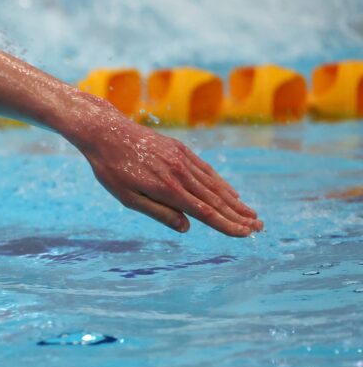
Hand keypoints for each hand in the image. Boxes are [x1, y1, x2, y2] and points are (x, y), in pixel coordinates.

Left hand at [80, 120, 262, 236]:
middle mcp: (180, 173)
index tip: (244, 234)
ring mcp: (182, 159)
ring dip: (235, 201)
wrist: (107, 132)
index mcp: (167, 189)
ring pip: (214, 184)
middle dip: (238, 216)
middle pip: (215, 199)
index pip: (204, 212)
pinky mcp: (180, 149)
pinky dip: (221, 183)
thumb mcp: (128, 198)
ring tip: (252, 214)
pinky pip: (206, 170)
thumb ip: (159, 212)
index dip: (226, 224)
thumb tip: (187, 227)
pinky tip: (231, 193)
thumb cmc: (112, 170)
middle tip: (258, 229)